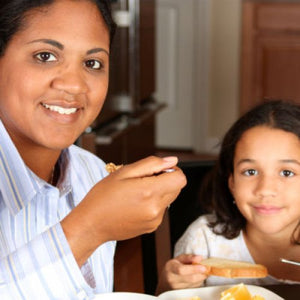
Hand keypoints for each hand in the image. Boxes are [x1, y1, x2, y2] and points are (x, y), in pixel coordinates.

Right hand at [61, 156, 186, 265]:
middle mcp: (156, 209)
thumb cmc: (103, 196)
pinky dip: (153, 203)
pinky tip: (135, 204)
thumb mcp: (124, 172)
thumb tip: (172, 161)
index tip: (158, 170)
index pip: (180, 179)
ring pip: (168, 199)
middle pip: (176, 188)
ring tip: (136, 193)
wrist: (91, 225)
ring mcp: (155, 220)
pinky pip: (160, 210)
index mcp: (150, 192)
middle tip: (143, 179)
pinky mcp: (152, 227)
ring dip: (158, 192)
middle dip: (165, 180)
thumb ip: (151, 164)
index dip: (172, 171)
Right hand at [156, 254, 208, 294]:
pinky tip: (198, 276)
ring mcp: (177, 288)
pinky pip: (194, 287)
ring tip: (202, 270)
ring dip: (201, 277)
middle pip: (190, 279)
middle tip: (207, 268)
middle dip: (201, 274)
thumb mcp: (178, 259)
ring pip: (194, 284)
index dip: (194, 269)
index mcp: (171, 268)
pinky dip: (198, 281)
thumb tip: (200, 258)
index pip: (182, 270)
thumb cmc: (173, 267)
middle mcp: (172, 279)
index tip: (203, 267)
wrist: (166, 280)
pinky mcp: (182, 293)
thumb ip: (189, 257)